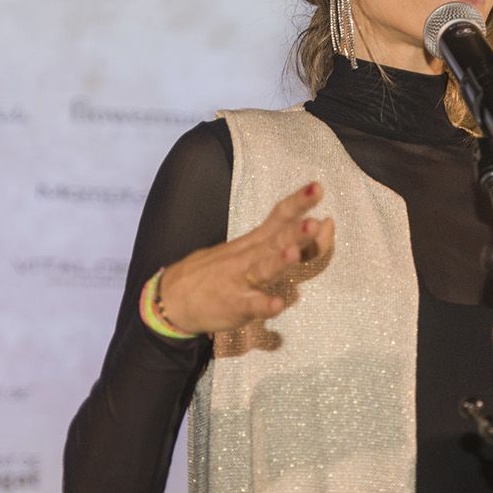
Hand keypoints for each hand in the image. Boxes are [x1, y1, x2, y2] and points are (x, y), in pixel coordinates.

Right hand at [157, 181, 335, 335]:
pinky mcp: (233, 305)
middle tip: (315, 222)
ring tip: (293, 252)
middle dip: (296, 232)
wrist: (173, 298)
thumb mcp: (247, 250)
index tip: (317, 186)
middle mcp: (249, 257)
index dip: (298, 202)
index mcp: (255, 241)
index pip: (278, 217)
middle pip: (275, 241)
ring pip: (263, 269)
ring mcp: (240, 281)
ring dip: (278, 261)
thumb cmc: (218, 271)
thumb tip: (320, 226)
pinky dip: (263, 305)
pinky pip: (250, 305)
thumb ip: (282, 240)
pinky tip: (276, 304)